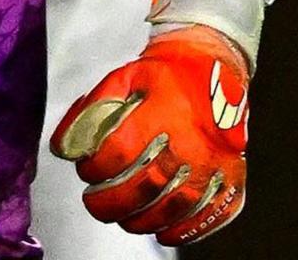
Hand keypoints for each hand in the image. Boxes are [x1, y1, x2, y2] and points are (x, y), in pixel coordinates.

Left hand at [51, 25, 250, 244]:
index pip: (120, 152)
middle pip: (145, 187)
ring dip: (139, 220)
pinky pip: (206, 218)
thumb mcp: (122, 80)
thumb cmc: (164, 78)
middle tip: (94, 202)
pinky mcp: (233, 182)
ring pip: (172, 209)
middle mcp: (193, 142)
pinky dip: (179, 230)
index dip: (95, 168)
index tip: (87, 170)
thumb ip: (90, 112)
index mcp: (164, 113)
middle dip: (110, 203)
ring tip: (122, 215)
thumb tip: (65, 148)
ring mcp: (216, 166)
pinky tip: (159, 228)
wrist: (214, 68)